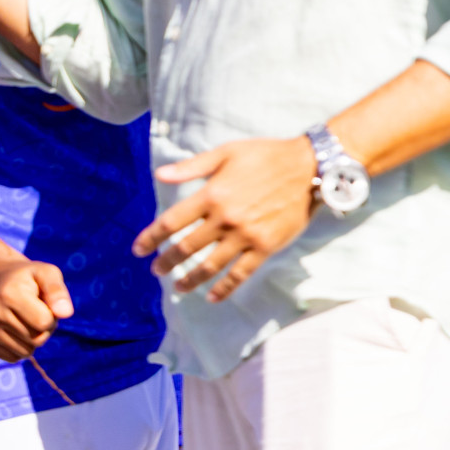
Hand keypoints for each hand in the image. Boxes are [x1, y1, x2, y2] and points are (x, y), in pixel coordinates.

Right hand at [0, 249, 70, 361]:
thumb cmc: (29, 277)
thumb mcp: (47, 273)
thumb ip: (57, 291)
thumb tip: (66, 314)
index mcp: (10, 295)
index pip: (44, 322)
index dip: (53, 316)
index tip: (47, 305)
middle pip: (36, 339)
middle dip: (46, 328)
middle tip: (39, 312)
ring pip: (25, 351)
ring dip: (34, 339)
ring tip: (28, 320)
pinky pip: (13, 357)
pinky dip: (22, 347)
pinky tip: (18, 331)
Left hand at [134, 137, 318, 302]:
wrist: (310, 166)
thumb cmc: (267, 155)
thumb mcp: (227, 152)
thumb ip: (192, 166)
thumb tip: (160, 175)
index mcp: (211, 194)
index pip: (170, 222)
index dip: (151, 237)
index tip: (138, 249)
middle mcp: (225, 218)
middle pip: (186, 247)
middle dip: (166, 262)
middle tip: (157, 270)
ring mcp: (246, 235)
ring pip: (210, 266)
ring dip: (190, 280)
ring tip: (178, 288)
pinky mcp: (266, 246)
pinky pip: (241, 273)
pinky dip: (225, 288)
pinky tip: (212, 296)